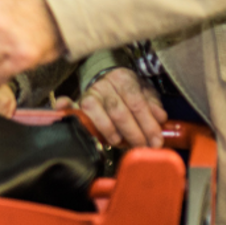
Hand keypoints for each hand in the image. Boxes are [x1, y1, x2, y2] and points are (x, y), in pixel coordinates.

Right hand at [52, 68, 166, 147]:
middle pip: (119, 112)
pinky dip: (66, 109)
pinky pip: (69, 106)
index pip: (137, 103)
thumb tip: (160, 119)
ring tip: (121, 142)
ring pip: (98, 115)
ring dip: (110, 132)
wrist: (106, 80)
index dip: (148, 124)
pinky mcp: (77, 103)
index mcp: (124, 78)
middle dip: (133, 133)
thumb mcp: (145, 92)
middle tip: (142, 146)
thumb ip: (153, 105)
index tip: (156, 141)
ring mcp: (90, 94)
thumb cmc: (127, 91)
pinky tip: (64, 112)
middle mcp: (105, 84)